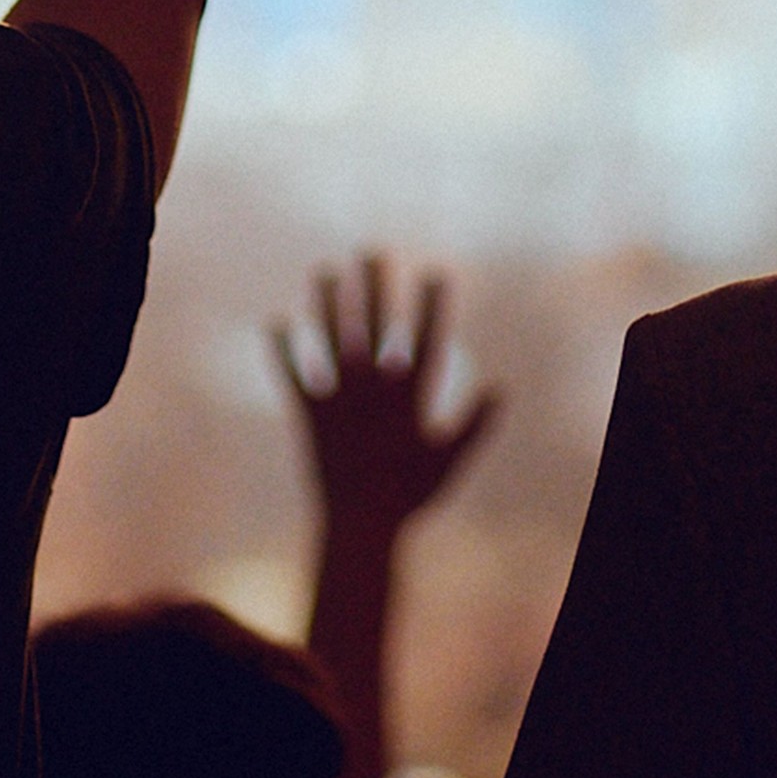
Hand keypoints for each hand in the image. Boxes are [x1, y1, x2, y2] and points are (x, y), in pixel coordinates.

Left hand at [276, 256, 501, 541]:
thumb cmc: (411, 497)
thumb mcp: (451, 460)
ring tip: (324, 271)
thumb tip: (500, 388)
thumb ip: (474, 423)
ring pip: (331, 339)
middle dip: (373, 286)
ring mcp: (340, 398)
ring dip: (326, 302)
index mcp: (409, 395)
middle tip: (372, 252)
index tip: (435, 273)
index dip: (431, 305)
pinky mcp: (310, 414)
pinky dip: (283, 349)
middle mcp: (372, 387)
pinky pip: (293, 375)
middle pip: (373, 325)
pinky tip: (276, 321)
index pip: (424, 338)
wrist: (360, 525)